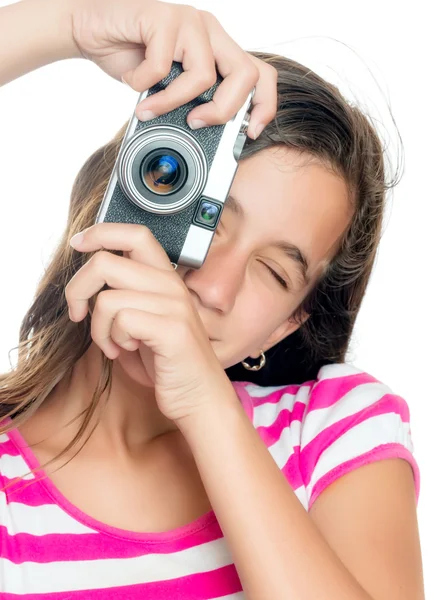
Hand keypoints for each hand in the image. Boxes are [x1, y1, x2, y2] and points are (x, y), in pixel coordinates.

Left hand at [66, 222, 234, 423]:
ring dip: (98, 328)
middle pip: (105, 262)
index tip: (78, 243)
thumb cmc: (166, 362)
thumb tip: (85, 286)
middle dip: (77, 289)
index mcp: (164, 278)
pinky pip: (121, 321)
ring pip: (107, 299)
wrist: (199, 396)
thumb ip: (122, 297)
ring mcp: (173, 305)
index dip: (100, 232)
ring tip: (112, 344)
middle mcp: (171, 285)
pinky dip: (112, 340)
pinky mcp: (171, 329)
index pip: (135, 233)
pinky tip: (125, 352)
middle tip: (77, 313)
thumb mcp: (142, 321)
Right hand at [68, 0, 276, 137]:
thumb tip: (207, 136)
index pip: (260, 74)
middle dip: (224, 110)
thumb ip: (192, 101)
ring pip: (204, 75)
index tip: (250, 133)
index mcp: (218, 48)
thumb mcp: (170, 87)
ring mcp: (190, 21)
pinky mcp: (164, 17)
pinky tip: (132, 78)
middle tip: (196, 123)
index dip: (264, 105)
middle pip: (245, 75)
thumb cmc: (131, 58)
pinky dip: (142, 83)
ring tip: (149, 107)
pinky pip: (162, 66)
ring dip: (172, 101)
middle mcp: (210, 32)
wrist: (91, 30)